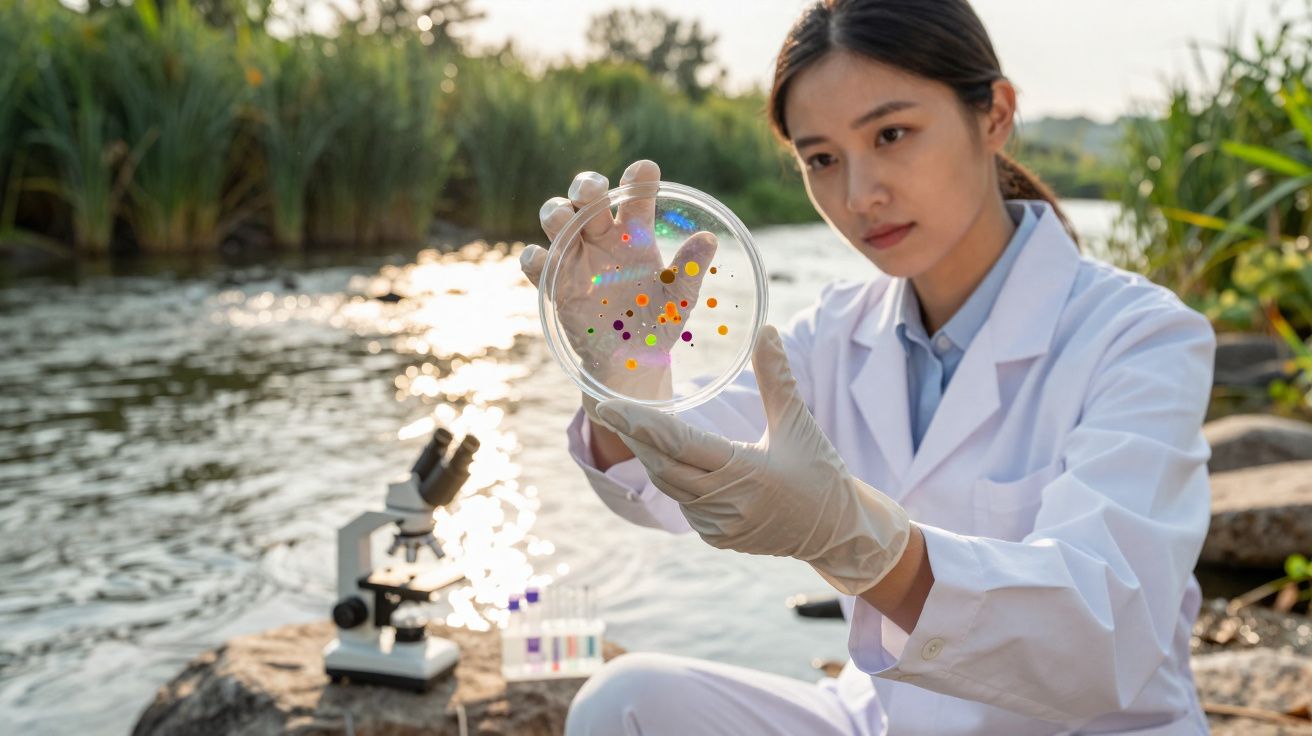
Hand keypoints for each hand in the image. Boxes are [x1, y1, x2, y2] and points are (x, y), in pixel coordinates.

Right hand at [520, 160, 717, 412]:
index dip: (637, 178)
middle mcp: (603, 239)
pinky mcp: (555, 284)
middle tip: (591, 190)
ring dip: (556, 212)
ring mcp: (576, 258)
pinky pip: (536, 264)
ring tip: (564, 218)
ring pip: (557, 220)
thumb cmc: (657, 322)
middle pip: (587, 197)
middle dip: (586, 185)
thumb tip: (709, 240)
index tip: (644, 170)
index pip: (635, 196)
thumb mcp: (679, 299)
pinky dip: (534, 257)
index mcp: (635, 234)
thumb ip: (690, 269)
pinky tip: (541, 258)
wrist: (630, 361)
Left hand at [591, 325, 911, 595]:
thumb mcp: (800, 424)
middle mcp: (726, 503)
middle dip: (632, 435)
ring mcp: (718, 525)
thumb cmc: (820, 473)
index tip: (607, 405)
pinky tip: (661, 456)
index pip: (679, 444)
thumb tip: (767, 330)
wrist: (836, 532)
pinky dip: (671, 476)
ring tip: (626, 424)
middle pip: (662, 464)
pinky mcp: (716, 536)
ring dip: (649, 455)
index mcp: (746, 473)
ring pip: (668, 484)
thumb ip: (777, 378)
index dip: (640, 424)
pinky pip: (683, 501)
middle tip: (603, 407)